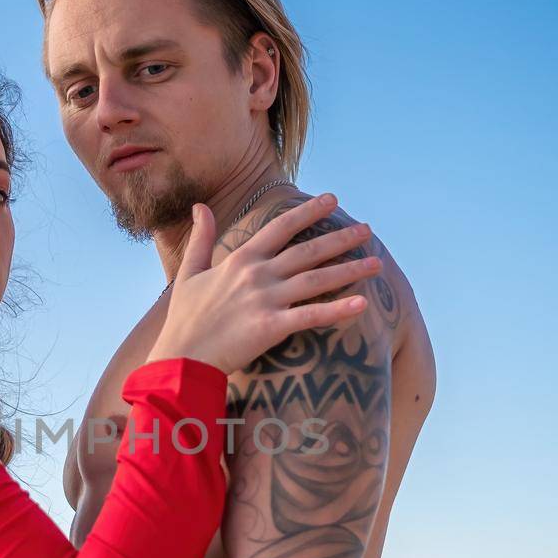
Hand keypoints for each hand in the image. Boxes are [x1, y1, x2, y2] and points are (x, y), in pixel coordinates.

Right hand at [147, 192, 379, 373]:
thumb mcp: (190, 271)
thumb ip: (201, 238)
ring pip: (316, 279)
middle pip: (307, 251)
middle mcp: (257, 274)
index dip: (308, 212)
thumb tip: (200, 206)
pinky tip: (363, 304)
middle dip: (340, 238)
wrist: (181, 357)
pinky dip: (339, 310)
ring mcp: (265, 300)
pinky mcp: (271, 327)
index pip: (281, 227)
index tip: (333, 200)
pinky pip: (312, 316)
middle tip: (367, 230)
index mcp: (240, 259)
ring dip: (349, 270)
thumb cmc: (185, 319)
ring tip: (376, 264)